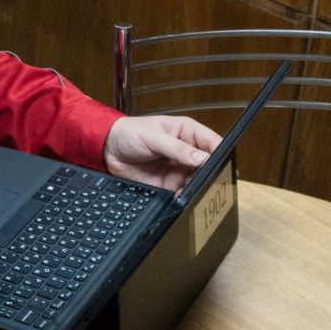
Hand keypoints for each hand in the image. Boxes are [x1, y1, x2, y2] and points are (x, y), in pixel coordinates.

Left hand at [104, 115, 221, 192]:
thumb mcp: (153, 137)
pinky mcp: (169, 184)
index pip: (212, 142)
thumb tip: (201, 158)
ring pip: (198, 180)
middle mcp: (186, 152)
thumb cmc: (128, 133)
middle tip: (210, 179)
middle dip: (211, 173)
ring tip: (194, 188)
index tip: (224, 162)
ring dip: (199, 186)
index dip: (220, 152)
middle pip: (208, 164)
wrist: (106, 150)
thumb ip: (177, 148)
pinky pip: (184, 192)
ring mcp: (179, 169)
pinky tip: (183, 197)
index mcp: (186, 132)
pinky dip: (186, 196)